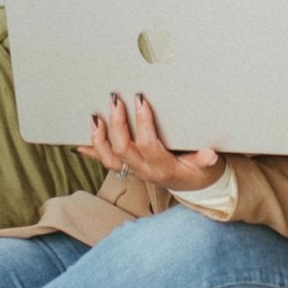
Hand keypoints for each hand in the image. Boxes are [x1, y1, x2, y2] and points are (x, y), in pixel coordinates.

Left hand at [75, 92, 223, 192]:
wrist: (193, 186)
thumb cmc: (199, 172)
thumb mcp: (207, 167)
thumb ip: (204, 161)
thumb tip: (209, 155)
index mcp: (163, 168)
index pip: (147, 144)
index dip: (142, 123)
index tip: (140, 101)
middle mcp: (144, 171)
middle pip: (123, 149)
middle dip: (117, 124)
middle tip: (115, 100)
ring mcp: (134, 171)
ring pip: (109, 159)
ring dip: (99, 138)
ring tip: (95, 117)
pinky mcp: (128, 168)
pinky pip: (106, 162)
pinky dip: (91, 151)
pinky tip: (79, 143)